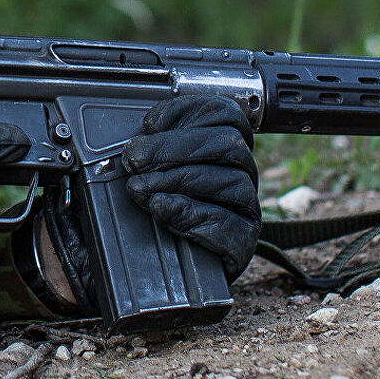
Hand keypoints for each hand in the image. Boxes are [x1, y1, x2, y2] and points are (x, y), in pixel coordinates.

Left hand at [119, 92, 260, 279]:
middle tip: (134, 160)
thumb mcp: (140, 174)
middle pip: (226, 144)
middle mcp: (240, 174)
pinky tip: (163, 210)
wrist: (146, 266)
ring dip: (177, 180)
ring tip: (140, 189)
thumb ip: (145, 149)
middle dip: (173, 147)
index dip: (188, 112)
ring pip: (229, 181)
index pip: (224, 114)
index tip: (149, 123)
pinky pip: (229, 225)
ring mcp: (245, 209)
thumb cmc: (146, 213)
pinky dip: (192, 214)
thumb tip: (135, 136)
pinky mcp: (241, 244)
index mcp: (220, 148)